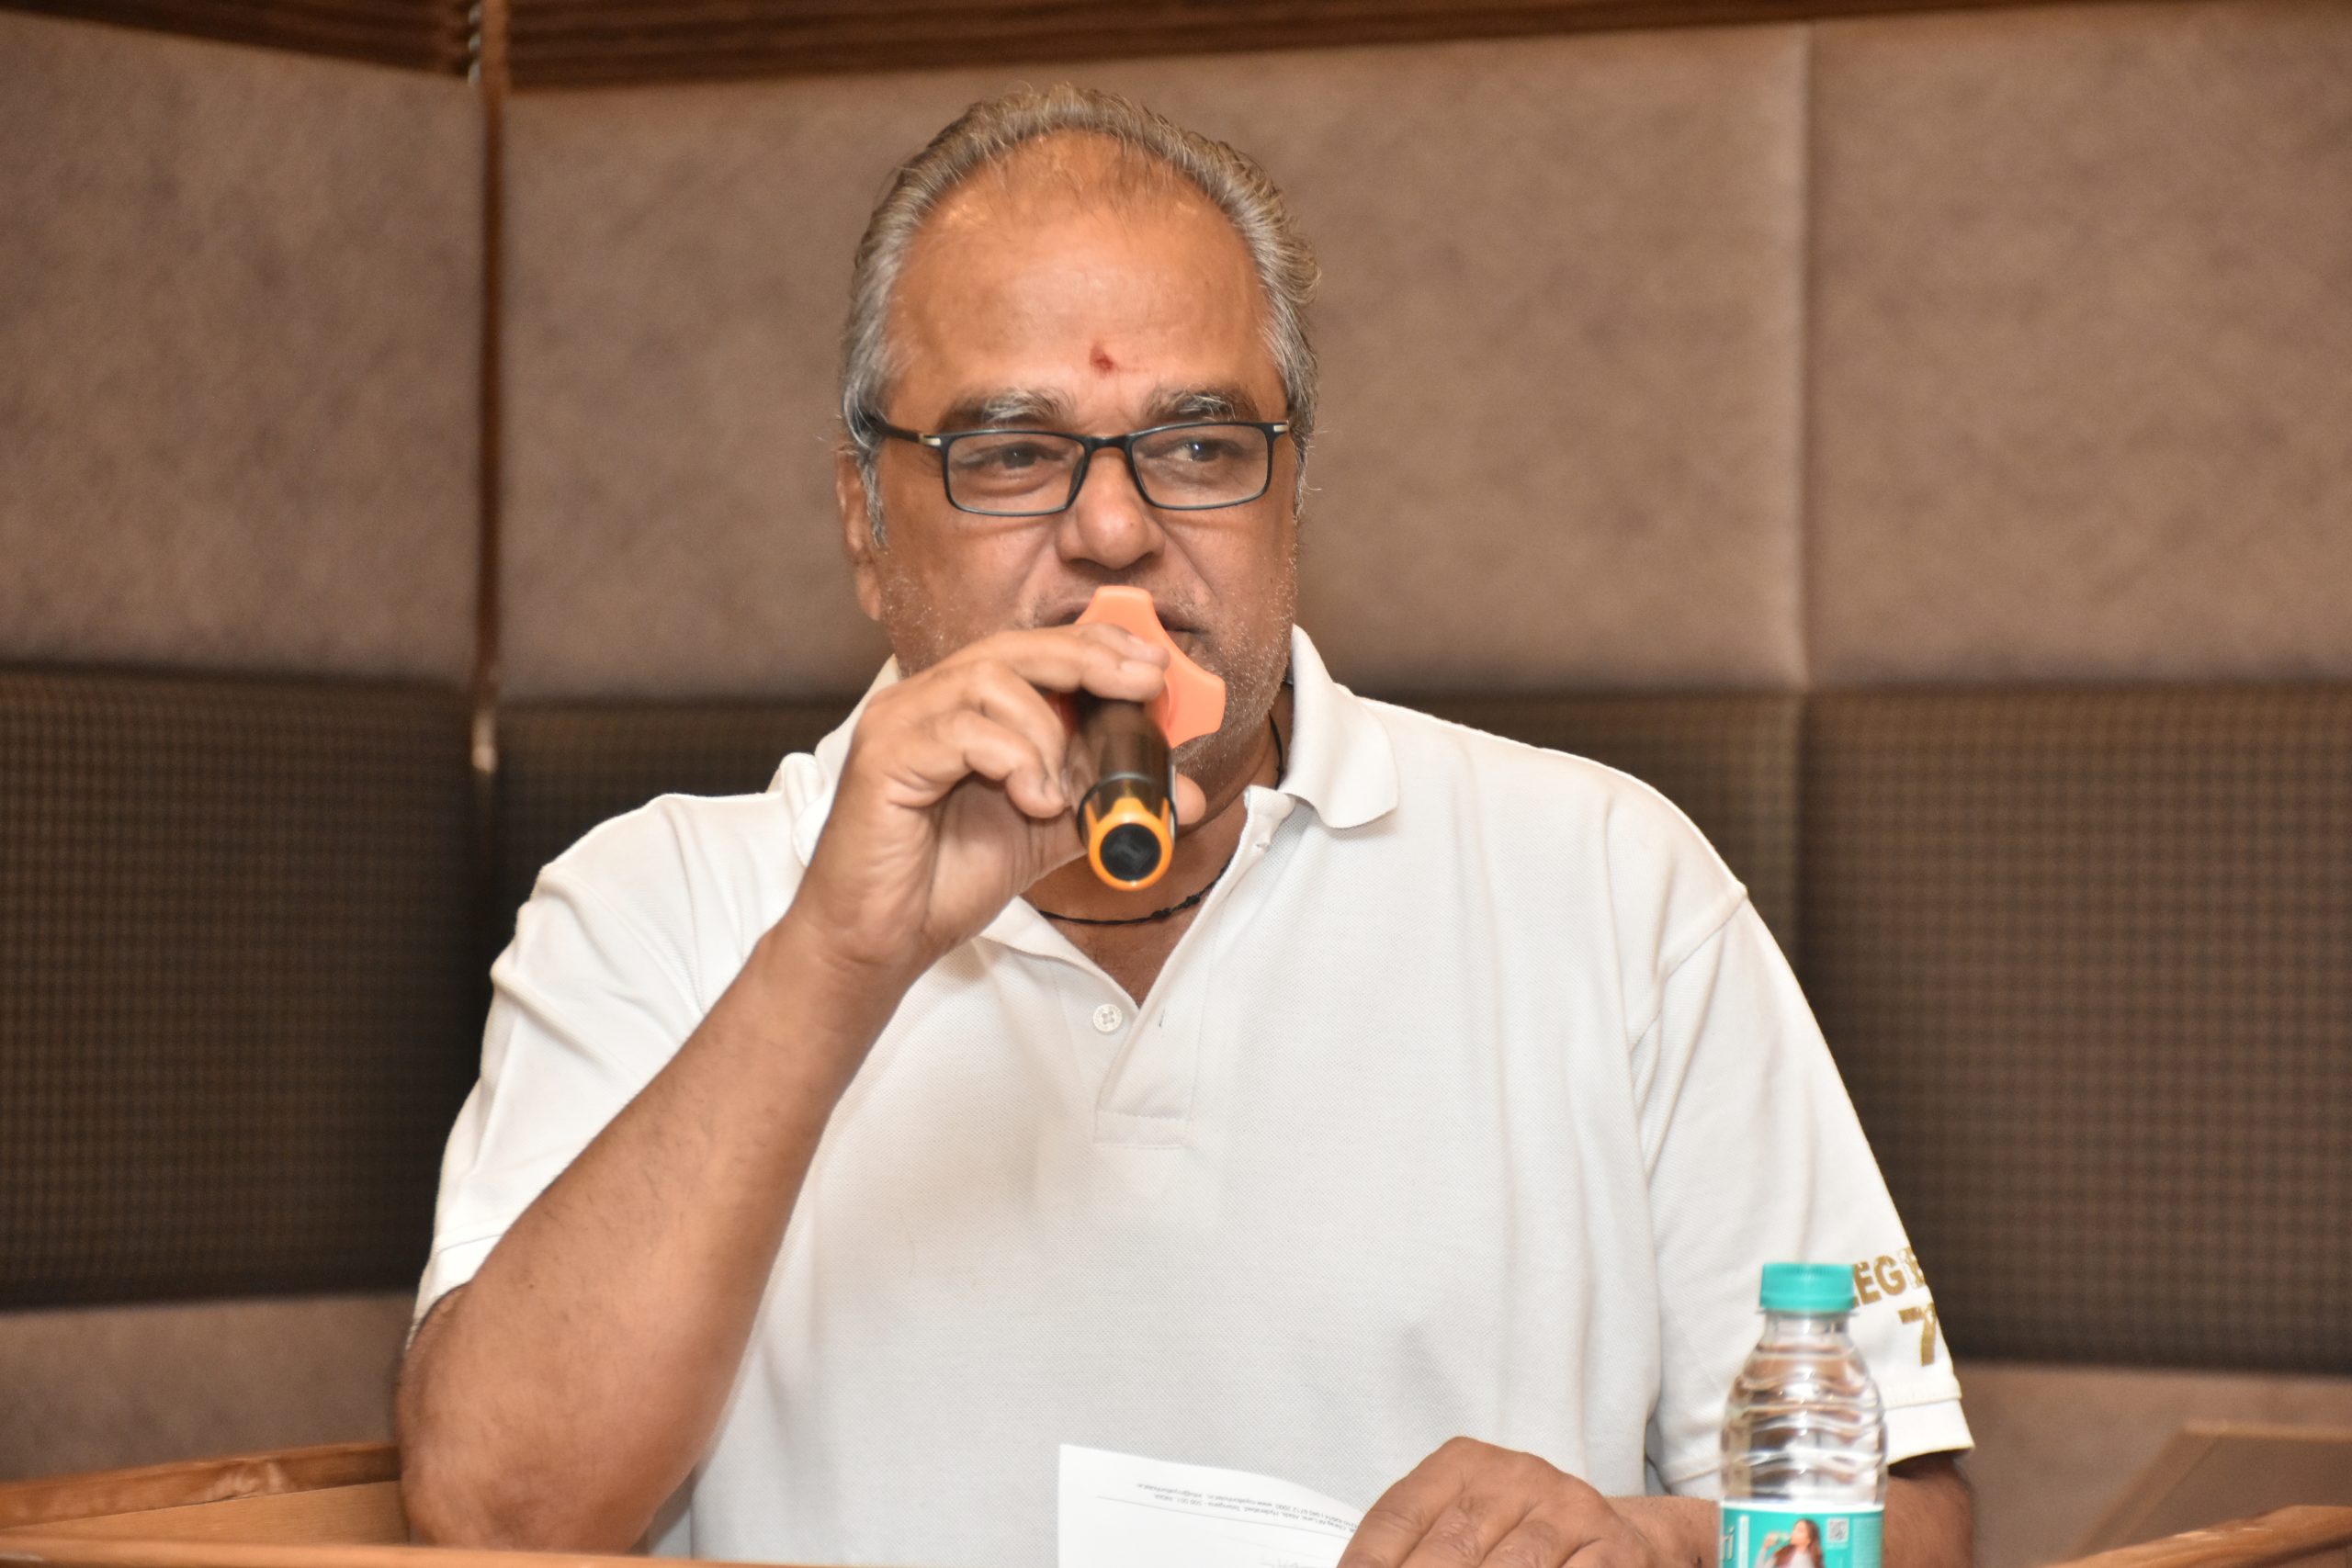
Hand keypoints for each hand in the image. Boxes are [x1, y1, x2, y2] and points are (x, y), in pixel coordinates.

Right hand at [789, 623, 1203, 983]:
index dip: (1093, 646)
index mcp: (960, 707)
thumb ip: (1105, 804)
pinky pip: (961, 731)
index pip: (1030, 650)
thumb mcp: (1045, 831)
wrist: (877, 941)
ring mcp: (898, 722)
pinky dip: (1013, 760)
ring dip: (1047, 732)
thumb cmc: (943, 879)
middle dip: (1089, 660)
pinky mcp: (882, 758)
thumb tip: (1183, 796)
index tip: (1151, 664)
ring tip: (1059, 792)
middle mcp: (925, 701)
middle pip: (1013, 648)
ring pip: (989, 681)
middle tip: (1142, 684)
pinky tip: (1033, 801)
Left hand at [1340, 1438, 1701, 1567]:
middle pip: (1450, 1549)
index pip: (1400, 1516)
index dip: (1369, 1562)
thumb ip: (1419, 1545)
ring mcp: (1567, 1507)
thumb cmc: (1518, 1536)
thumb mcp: (1467, 1523)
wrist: (1617, 1534)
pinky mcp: (1613, 1546)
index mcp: (1464, 1463)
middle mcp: (1515, 1475)